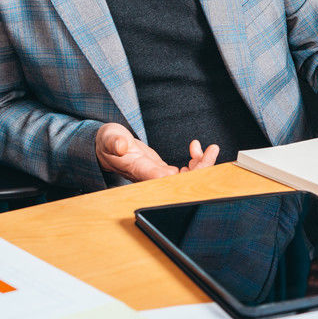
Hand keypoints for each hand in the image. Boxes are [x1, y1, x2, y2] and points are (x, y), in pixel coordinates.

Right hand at [95, 123, 218, 180]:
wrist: (105, 147)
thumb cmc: (106, 142)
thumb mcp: (108, 138)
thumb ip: (114, 142)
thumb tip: (121, 146)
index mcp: (137, 169)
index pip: (158, 177)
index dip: (176, 176)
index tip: (191, 167)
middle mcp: (150, 177)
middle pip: (178, 181)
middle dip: (199, 169)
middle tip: (212, 151)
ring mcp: (157, 175)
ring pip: (184, 178)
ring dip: (201, 164)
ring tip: (209, 148)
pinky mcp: (161, 170)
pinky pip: (183, 172)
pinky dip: (194, 161)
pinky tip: (196, 148)